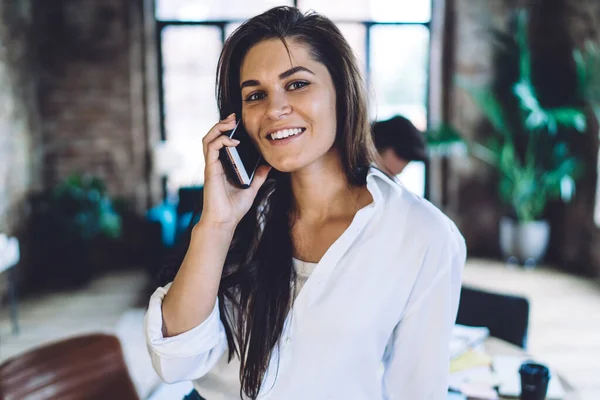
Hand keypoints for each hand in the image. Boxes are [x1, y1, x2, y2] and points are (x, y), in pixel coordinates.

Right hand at [200, 113, 270, 228]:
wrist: (224, 221)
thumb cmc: (234, 208)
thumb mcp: (252, 188)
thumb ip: (258, 176)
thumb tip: (269, 164)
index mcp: (224, 166)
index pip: (222, 142)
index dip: (228, 130)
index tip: (240, 123)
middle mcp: (216, 163)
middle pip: (213, 136)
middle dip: (223, 124)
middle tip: (235, 118)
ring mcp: (212, 166)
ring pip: (209, 138)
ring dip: (219, 127)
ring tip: (231, 123)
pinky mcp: (210, 169)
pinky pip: (211, 148)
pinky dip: (221, 140)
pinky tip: (234, 142)